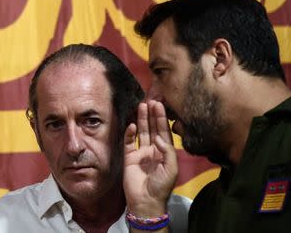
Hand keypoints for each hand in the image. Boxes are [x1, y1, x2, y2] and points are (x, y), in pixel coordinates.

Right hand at [123, 100, 177, 216]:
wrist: (145, 200)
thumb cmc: (161, 185)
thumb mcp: (171, 168)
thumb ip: (168, 151)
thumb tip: (158, 137)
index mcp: (164, 152)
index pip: (163, 131)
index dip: (161, 118)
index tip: (159, 105)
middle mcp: (153, 149)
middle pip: (152, 128)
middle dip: (151, 115)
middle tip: (150, 100)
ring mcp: (140, 152)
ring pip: (141, 132)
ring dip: (141, 120)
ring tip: (141, 106)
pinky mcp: (129, 156)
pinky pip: (129, 142)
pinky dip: (130, 133)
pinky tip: (132, 125)